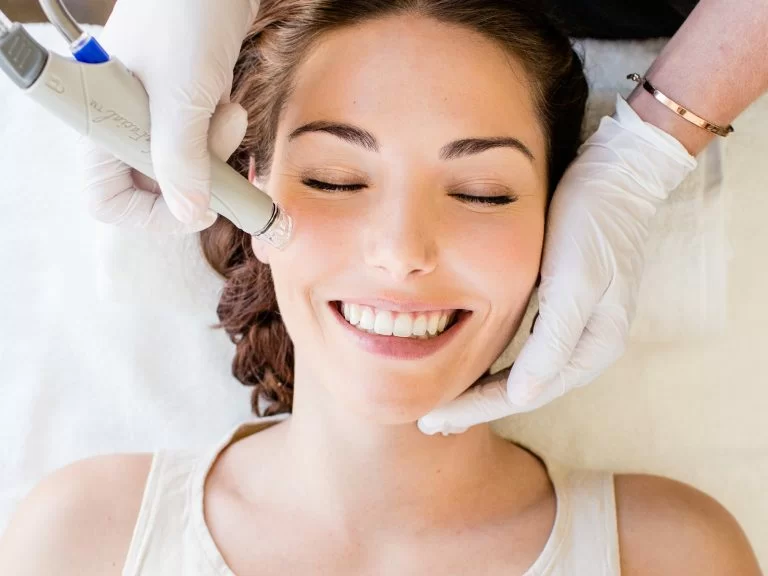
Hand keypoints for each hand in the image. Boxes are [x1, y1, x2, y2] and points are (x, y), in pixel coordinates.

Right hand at [80, 0, 259, 232]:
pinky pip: (203, 138)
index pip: (108, 198)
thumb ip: (181, 162)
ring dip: (215, 149)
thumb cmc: (187, 17)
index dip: (150, 215)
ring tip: (226, 113)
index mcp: (102, 122)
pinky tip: (228, 104)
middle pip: (155, 185)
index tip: (196, 209)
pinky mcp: (184, 100)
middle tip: (219, 155)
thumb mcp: (181, 98)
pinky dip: (220, 130)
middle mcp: (124, 121)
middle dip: (196, 175)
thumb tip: (188, 213)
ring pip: (187, 163)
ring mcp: (155, 111)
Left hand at [418, 95, 697, 435]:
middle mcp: (584, 344)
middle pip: (521, 390)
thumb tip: (524, 396)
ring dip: (480, 388)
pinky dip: (491, 359)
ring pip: (519, 372)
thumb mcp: (575, 281)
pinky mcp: (559, 305)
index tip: (435, 420)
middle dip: (474, 406)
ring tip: (442, 401)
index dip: (478, 409)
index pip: (526, 394)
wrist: (615, 176)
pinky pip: (520, 347)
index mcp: (592, 347)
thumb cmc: (592, 223)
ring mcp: (573, 326)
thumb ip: (552, 342)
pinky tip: (464, 359)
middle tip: (429, 422)